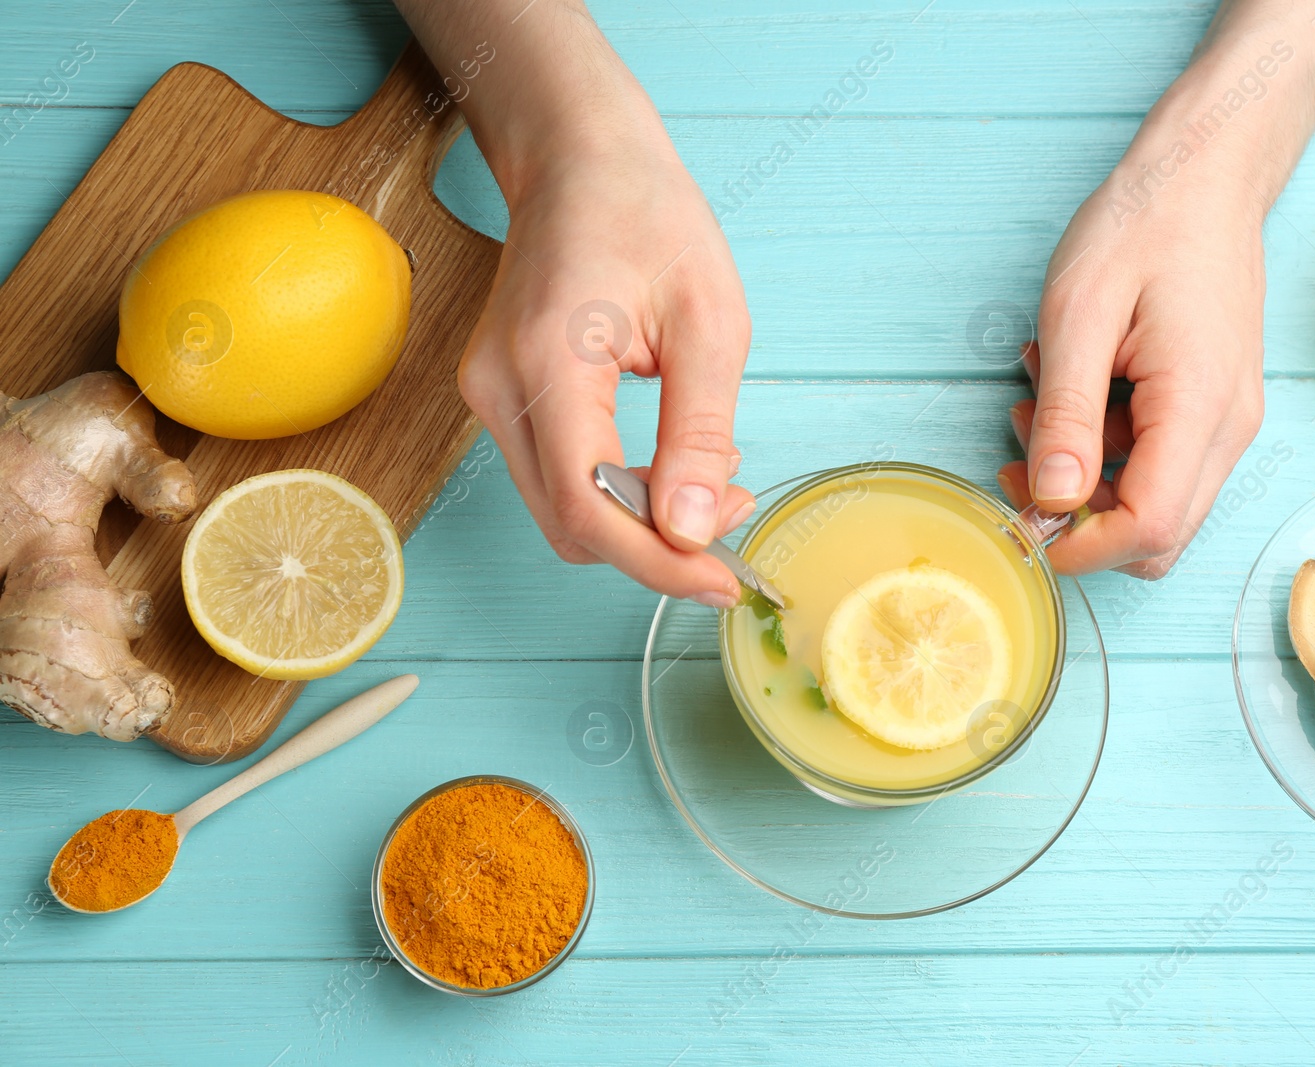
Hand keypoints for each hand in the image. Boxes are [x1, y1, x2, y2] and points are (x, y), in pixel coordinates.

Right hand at [455, 29, 752, 606]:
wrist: (580, 159)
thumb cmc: (648, 216)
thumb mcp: (709, 321)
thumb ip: (699, 432)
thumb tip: (689, 529)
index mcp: (547, 361)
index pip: (588, 506)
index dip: (657, 563)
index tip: (721, 579)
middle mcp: (497, 388)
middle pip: (569, 524)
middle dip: (656, 547)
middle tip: (731, 514)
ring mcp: (488, 395)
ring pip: (561, 511)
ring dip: (638, 524)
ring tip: (711, 484)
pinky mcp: (499, 398)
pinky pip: (556, 479)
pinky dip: (616, 495)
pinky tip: (669, 465)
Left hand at [996, 163, 1266, 578]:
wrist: (1204, 178)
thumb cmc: (1143, 227)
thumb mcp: (1079, 313)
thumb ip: (1067, 412)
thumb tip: (1053, 499)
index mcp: (1200, 406)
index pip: (1151, 528)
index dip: (1081, 547)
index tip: (1022, 523)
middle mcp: (1228, 428)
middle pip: (1158, 535)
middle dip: (1079, 517)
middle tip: (1019, 460)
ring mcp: (1226, 421)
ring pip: (1153, 502)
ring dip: (1084, 474)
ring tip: (1040, 398)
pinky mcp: (1210, 410)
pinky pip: (1154, 461)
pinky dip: (1103, 444)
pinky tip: (1071, 385)